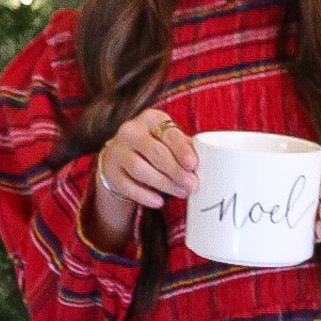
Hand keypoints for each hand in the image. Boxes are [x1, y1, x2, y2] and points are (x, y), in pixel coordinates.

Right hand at [88, 108, 197, 252]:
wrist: (120, 159)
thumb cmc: (155, 149)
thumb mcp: (169, 142)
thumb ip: (186, 148)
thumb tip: (211, 163)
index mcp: (151, 119)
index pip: (168, 134)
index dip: (181, 149)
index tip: (193, 164)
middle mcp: (131, 131)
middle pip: (155, 153)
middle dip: (176, 171)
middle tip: (192, 185)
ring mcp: (117, 150)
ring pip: (141, 169)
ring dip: (164, 184)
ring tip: (181, 193)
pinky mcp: (110, 171)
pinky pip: (128, 186)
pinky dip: (145, 195)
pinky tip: (159, 201)